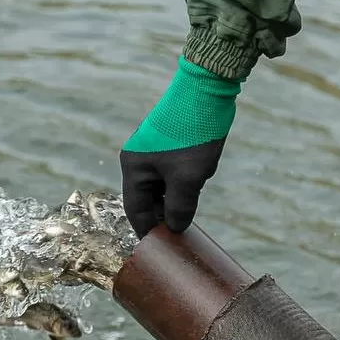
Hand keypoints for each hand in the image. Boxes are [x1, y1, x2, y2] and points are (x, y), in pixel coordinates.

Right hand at [119, 56, 240, 237]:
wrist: (206, 89)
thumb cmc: (193, 135)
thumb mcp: (189, 178)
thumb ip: (180, 207)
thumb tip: (176, 228)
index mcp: (133, 167)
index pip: (135, 210)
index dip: (149, 231)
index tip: (162, 249)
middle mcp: (137, 159)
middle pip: (146, 199)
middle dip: (162, 216)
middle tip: (179, 236)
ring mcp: (151, 150)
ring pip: (160, 186)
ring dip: (173, 200)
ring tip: (189, 214)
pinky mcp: (166, 143)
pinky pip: (168, 173)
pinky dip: (179, 185)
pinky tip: (195, 189)